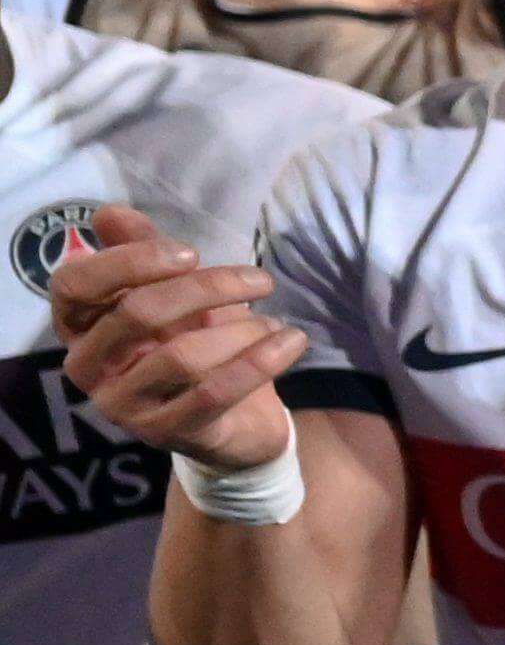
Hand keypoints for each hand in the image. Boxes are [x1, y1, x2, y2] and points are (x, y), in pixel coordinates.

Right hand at [51, 207, 305, 473]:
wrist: (235, 421)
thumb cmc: (196, 344)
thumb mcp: (176, 294)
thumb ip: (144, 253)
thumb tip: (109, 212)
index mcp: (78, 325)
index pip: (73, 284)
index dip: (129, 261)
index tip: (191, 252)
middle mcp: (86, 366)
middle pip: (137, 312)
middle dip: (206, 288)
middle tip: (261, 280)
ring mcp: (121, 405)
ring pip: (183, 355)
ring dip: (241, 330)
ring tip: (273, 323)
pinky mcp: (164, 433)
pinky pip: (214, 393)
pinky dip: (260, 361)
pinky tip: (291, 341)